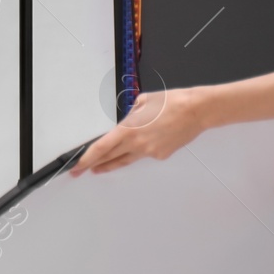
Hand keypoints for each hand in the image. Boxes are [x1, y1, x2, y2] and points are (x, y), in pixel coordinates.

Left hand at [70, 87, 206, 176]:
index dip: (87, 159)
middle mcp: (137, 144)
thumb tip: (126, 124)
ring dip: (111, 164)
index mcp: (128, 129)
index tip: (77, 166)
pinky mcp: (161, 156)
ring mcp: (150, 152)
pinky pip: (145, 154)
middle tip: (79, 171)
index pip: (101, 148)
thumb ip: (130, 116)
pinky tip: (147, 141)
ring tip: (99, 168)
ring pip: (126, 159)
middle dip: (93, 165)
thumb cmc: (170, 102)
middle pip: (110, 158)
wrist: (196, 111)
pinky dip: (140, 150)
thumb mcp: (142, 103)